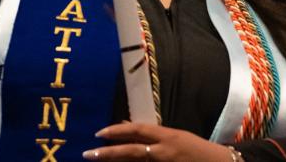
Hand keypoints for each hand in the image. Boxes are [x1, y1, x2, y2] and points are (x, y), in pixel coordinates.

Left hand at [84, 122, 233, 160]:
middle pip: (131, 151)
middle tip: (89, 153)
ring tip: (98, 160)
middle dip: (108, 153)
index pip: (137, 130)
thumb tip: (128, 126)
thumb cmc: (197, 150)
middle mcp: (164, 151)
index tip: (99, 133)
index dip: (117, 130)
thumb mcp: (175, 137)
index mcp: (167, 136)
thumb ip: (152, 135)